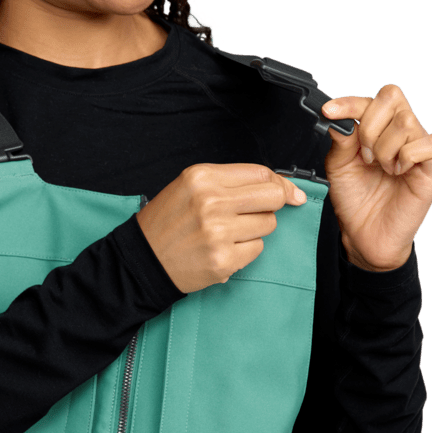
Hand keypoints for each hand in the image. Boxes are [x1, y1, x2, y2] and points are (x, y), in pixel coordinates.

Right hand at [136, 163, 306, 293]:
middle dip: (273, 205)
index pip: (261, 173)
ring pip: (268, 224)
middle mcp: (211, 202)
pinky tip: (223, 248)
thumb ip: (231, 182)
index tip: (289, 193)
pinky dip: (245, 250)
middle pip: (273, 197)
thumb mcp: (190, 187)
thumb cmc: (167, 223)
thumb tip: (284, 188)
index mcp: (203, 178)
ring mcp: (218, 232)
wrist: (142, 259)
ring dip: (255, 229)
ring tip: (229, 232)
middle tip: (256, 212)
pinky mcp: (223, 259)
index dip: (281, 183)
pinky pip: (257, 249)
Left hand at [322, 84, 431, 271]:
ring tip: (381, 169)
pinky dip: (407, 156)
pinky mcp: (431, 169)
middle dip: (370, 127)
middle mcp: (401, 134)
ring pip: (406, 123)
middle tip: (364, 156)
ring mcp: (418, 149)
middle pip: (392, 98)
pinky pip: (430, 144)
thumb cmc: (355, 201)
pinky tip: (397, 172)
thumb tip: (339, 117)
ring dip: (385, 148)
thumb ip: (341, 140)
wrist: (364, 236)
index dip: (350, 103)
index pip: (372, 99)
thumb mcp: (338, 167)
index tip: (329, 112)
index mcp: (379, 129)